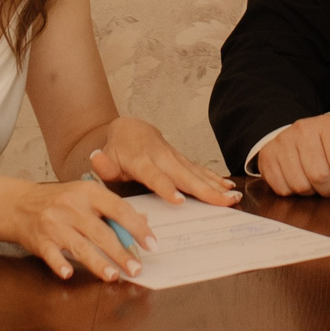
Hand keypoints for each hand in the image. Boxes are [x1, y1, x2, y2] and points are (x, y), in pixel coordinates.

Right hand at [7, 179, 155, 282]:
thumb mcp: (86, 196)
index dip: (137, 227)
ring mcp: (55, 224)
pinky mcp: (40, 240)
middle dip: (121, 252)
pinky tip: (69, 273)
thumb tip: (143, 221)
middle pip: (101, 232)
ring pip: (80, 246)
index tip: (151, 243)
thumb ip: (113, 208)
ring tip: (114, 276)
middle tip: (136, 268)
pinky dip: (60, 264)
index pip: (118, 209)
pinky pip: (52, 254)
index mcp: (88, 193)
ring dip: (98, 263)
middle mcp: (72, 207)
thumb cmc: (58, 201)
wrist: (18, 204)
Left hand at [88, 118, 239, 206]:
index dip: (166, 187)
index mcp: (141, 161)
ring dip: (216, 185)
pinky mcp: (182, 160)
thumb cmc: (118, 150)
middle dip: (204, 189)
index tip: (180, 201)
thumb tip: (97, 160)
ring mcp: (175, 158)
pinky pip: (200, 170)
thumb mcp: (106, 157)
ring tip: (232, 197)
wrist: (130, 128)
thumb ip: (103, 165)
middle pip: (184, 175)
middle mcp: (162, 158)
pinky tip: (229, 188)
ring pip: (196, 173)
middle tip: (223, 201)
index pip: (155, 176)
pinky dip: (215, 178)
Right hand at [255, 115, 329, 199]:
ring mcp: (282, 141)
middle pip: (320, 175)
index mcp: (328, 125)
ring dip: (311, 193)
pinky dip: (293, 193)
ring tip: (314, 184)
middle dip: (329, 190)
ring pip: (300, 185)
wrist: (296, 139)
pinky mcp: (267, 156)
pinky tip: (298, 181)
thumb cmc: (327, 150)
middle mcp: (303, 129)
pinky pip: (282, 189)